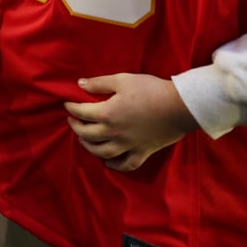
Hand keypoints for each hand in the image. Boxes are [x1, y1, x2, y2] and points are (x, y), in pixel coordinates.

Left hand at [64, 73, 198, 171]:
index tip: (67, 104)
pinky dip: (115, 165)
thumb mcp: (122, 80)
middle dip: (76, 127)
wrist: (179, 107)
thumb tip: (80, 84)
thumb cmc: (150, 90)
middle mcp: (114, 133)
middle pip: (87, 134)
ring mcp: (128, 145)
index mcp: (107, 114)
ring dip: (89, 147)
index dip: (71, 108)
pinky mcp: (142, 152)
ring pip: (102, 152)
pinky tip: (108, 162)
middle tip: (73, 121)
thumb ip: (99, 83)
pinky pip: (126, 164)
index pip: (81, 112)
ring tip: (84, 140)